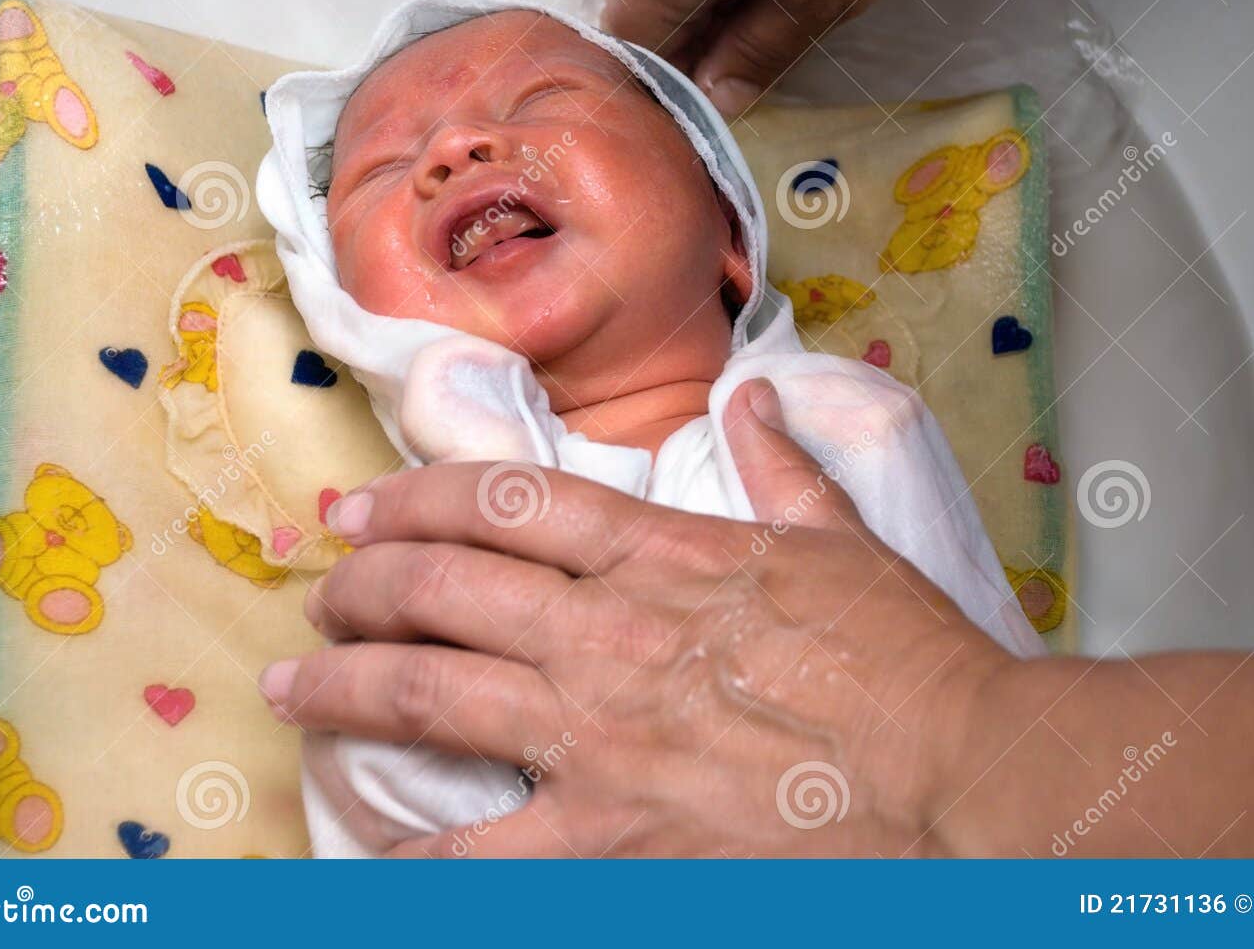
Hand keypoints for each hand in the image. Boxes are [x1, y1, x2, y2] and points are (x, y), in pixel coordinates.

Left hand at [260, 380, 1009, 855]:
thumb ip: (785, 468)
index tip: (362, 507)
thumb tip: (755, 399)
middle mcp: (609, 636)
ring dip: (344, 687)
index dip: (415, 496)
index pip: (506, 501)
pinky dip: (410, 851)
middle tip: (321, 592)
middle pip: (441, 588)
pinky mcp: (606, 842)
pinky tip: (365, 842)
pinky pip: (475, 854)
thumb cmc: (910, 666)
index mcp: (663, 556)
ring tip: (293, 687)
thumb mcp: (848, 545)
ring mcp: (598, 740)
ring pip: (429, 694)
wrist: (960, 784)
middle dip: (360, 584)